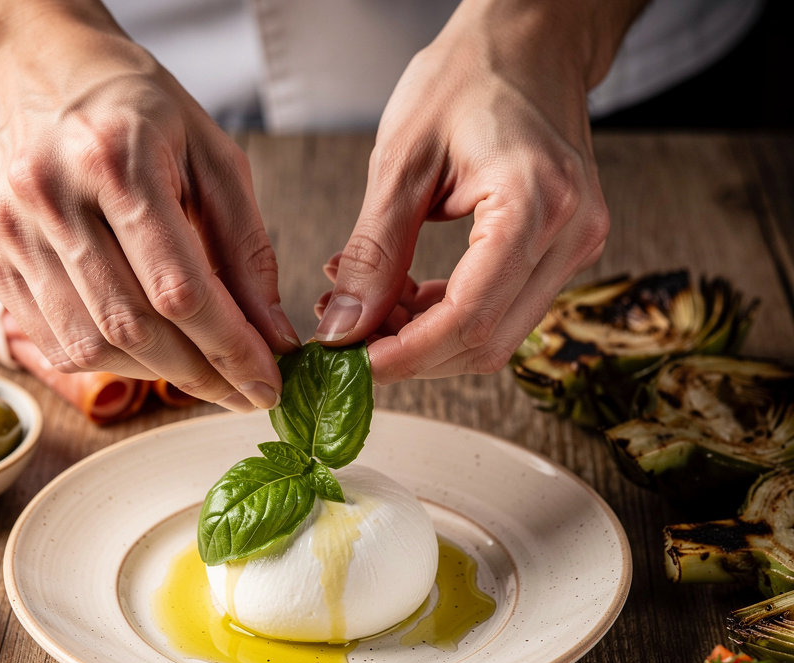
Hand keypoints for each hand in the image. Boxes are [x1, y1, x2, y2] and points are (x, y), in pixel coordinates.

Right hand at [0, 2, 297, 410]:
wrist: (27, 65)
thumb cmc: (131, 108)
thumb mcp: (211, 156)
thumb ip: (246, 249)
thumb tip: (272, 336)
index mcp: (114, 160)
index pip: (179, 290)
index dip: (229, 350)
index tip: (265, 385)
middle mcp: (50, 198)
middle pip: (133, 329)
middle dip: (199, 375)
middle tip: (241, 391)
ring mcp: (9, 233)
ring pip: (92, 347)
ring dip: (156, 375)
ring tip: (198, 369)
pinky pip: (56, 343)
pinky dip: (111, 361)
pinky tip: (146, 351)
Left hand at [313, 0, 645, 383]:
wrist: (529, 43)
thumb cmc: (467, 77)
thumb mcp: (400, 160)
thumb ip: (373, 253)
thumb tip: (343, 328)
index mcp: (535, 203)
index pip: (467, 317)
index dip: (405, 354)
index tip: (352, 363)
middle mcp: (571, 234)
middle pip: (484, 341)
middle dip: (410, 354)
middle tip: (351, 336)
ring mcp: (575, 247)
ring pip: (493, 337)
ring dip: (425, 339)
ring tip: (370, 307)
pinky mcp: (562, 253)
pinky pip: (501, 311)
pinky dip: (446, 317)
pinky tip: (405, 296)